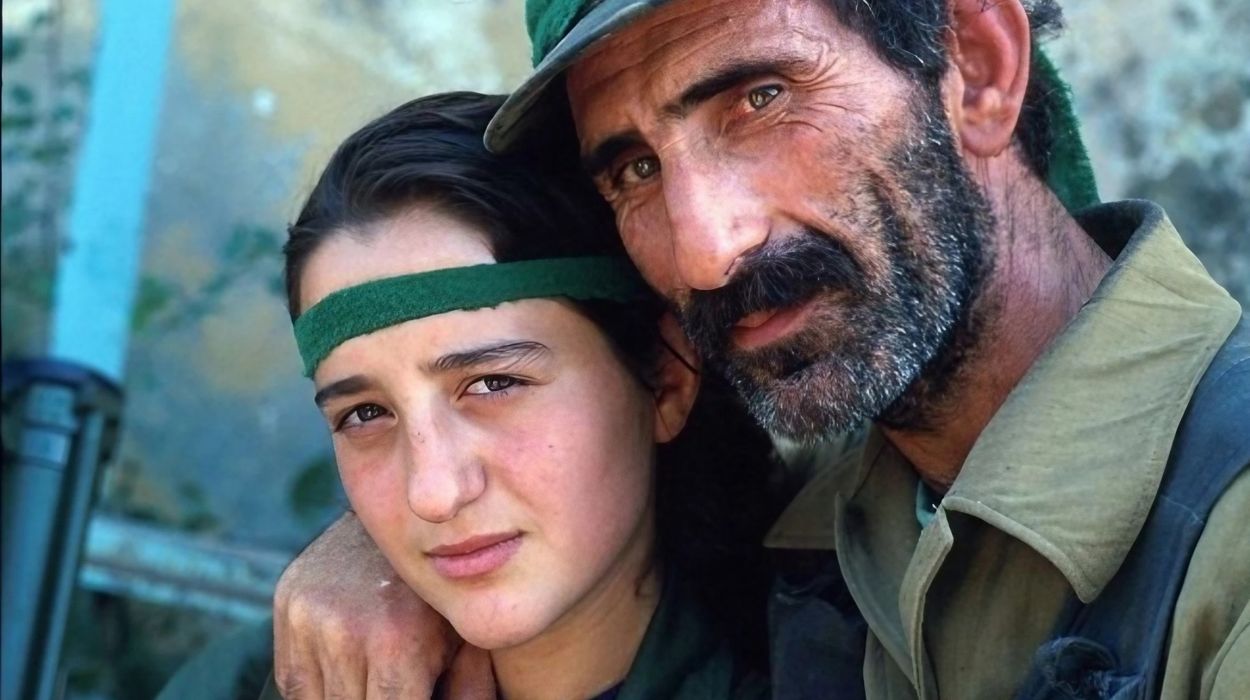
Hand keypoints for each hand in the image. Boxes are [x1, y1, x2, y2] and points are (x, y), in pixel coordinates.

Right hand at [273, 512, 490, 698]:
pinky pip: (294, 678)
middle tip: (399, 685)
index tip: (413, 695)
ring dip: (347, 696)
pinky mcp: (288, 602)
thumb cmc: (446, 593)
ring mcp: (308, 615)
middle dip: (376, 699)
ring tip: (376, 678)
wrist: (410, 513)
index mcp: (396, 642)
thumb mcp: (466, 642)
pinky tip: (350, 674)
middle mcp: (344, 629)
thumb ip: (466, 692)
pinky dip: (318, 688)